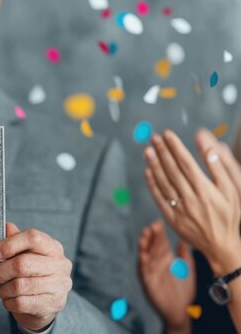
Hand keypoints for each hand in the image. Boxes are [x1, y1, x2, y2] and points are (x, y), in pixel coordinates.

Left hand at [0, 223, 72, 331]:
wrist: (45, 305)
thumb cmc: (32, 275)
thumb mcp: (25, 255)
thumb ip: (16, 240)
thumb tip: (7, 227)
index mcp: (53, 247)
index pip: (33, 237)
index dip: (10, 244)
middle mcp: (60, 265)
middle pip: (22, 264)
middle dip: (0, 271)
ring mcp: (59, 285)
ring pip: (20, 286)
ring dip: (3, 289)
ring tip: (1, 289)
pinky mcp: (54, 304)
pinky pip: (22, 302)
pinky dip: (9, 302)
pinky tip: (9, 300)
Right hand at [138, 220, 194, 332]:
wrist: (181, 310)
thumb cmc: (184, 290)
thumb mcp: (188, 270)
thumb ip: (185, 256)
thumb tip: (183, 241)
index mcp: (165, 259)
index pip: (160, 242)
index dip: (159, 233)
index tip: (158, 223)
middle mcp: (156, 263)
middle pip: (151, 247)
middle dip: (150, 237)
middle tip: (150, 227)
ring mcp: (151, 271)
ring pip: (145, 256)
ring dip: (143, 247)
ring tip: (143, 237)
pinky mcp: (147, 281)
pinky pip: (144, 271)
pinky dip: (143, 263)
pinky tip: (143, 256)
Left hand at [144, 131, 240, 276]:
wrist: (223, 246)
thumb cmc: (230, 215)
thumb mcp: (232, 190)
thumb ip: (219, 166)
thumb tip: (208, 144)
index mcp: (206, 190)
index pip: (186, 163)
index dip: (175, 147)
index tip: (167, 134)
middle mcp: (191, 198)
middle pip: (172, 170)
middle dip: (162, 152)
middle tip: (153, 138)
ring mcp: (180, 209)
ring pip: (164, 183)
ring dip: (154, 165)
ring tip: (148, 151)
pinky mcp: (172, 219)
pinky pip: (159, 199)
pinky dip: (152, 185)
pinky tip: (148, 172)